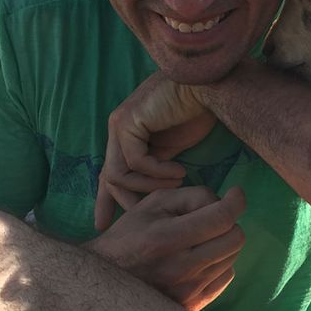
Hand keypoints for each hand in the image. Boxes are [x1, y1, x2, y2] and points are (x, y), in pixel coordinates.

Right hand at [86, 186, 245, 310]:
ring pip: (232, 258)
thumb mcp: (153, 204)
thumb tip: (223, 201)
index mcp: (167, 238)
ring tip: (198, 240)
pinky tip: (199, 258)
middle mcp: (180, 269)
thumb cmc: (128, 236)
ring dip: (223, 242)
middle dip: (229, 222)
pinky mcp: (192, 306)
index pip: (221, 218)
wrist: (105, 284)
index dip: (236, 201)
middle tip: (211, 218)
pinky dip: (219, 262)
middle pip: (235, 239)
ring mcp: (188, 291)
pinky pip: (225, 277)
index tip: (236, 193)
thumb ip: (191, 196)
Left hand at [95, 72, 216, 229]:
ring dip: (149, 187)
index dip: (105, 199)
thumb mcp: (172, 148)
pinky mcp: (127, 122)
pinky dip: (158, 173)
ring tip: (177, 185)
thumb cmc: (197, 112)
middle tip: (145, 216)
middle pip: (109, 177)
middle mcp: (118, 129)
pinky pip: (136, 162)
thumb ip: (156, 166)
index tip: (102, 223)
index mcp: (128, 135)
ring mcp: (119, 124)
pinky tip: (180, 173)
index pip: (110, 172)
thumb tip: (152, 194)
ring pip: (118, 174)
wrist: (208, 87)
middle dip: (123, 201)